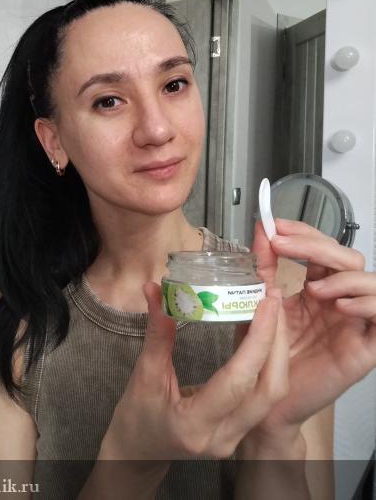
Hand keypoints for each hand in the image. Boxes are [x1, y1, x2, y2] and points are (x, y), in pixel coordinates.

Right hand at [99, 281, 288, 461]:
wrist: (137, 452)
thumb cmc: (136, 416)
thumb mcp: (143, 374)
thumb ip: (158, 333)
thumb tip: (155, 289)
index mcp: (194, 424)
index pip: (237, 381)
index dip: (257, 340)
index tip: (265, 303)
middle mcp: (222, 436)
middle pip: (268, 390)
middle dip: (276, 341)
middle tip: (273, 298)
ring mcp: (235, 438)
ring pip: (273, 394)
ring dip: (276, 350)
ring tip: (272, 310)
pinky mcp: (240, 431)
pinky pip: (264, 395)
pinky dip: (268, 361)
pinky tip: (263, 333)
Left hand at [245, 218, 375, 436]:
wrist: (266, 400)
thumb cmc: (265, 352)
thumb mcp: (260, 301)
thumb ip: (263, 266)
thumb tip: (262, 228)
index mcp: (316, 286)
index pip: (322, 246)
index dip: (303, 231)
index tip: (275, 226)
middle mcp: (339, 299)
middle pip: (347, 257)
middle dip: (316, 245)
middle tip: (283, 245)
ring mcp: (354, 321)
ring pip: (372, 282)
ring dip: (343, 276)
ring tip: (312, 289)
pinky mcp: (366, 347)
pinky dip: (368, 303)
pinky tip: (340, 306)